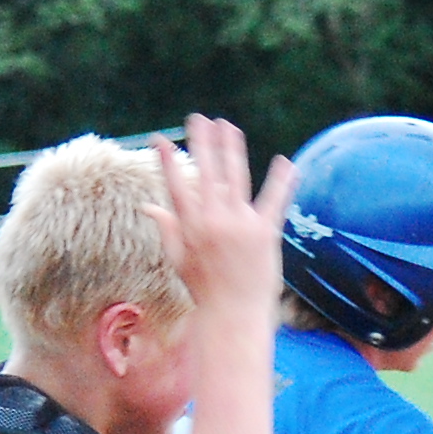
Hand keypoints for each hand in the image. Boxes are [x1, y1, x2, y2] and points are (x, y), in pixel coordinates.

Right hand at [145, 115, 296, 320]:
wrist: (233, 314)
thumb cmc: (204, 289)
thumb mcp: (178, 259)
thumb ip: (166, 228)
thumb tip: (147, 205)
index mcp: (190, 228)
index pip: (175, 186)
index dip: (167, 161)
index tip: (161, 139)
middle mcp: (212, 222)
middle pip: (205, 173)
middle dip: (202, 143)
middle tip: (200, 119)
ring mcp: (239, 226)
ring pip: (235, 177)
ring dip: (231, 148)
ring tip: (228, 126)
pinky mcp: (265, 233)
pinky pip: (274, 200)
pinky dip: (281, 180)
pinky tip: (284, 161)